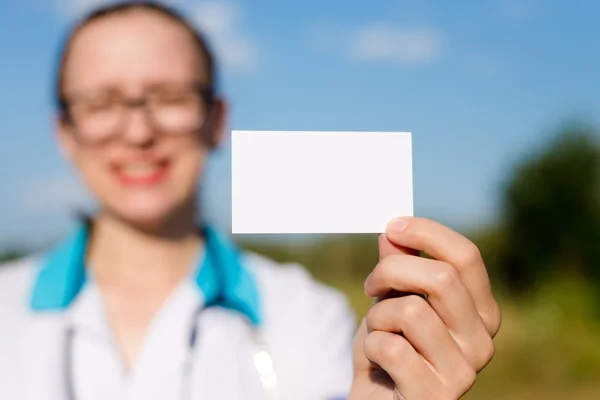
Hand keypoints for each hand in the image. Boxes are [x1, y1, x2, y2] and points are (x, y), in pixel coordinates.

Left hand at [349, 217, 500, 399]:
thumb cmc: (388, 350)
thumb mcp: (391, 300)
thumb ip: (399, 267)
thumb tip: (394, 231)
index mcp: (480, 312)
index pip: (467, 257)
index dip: (428, 234)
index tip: (393, 226)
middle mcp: (482, 341)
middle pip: (441, 278)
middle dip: (391, 271)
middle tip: (371, 284)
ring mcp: (463, 372)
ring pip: (411, 310)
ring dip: (378, 316)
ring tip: (378, 332)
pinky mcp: (435, 396)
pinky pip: (392, 347)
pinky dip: (371, 346)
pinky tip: (378, 362)